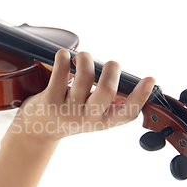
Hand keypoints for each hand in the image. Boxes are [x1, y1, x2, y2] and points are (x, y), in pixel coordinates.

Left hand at [11, 49, 154, 143]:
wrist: (36, 131)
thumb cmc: (68, 117)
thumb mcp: (93, 116)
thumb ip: (111, 104)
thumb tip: (135, 87)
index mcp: (102, 121)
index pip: (127, 113)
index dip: (140, 96)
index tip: (150, 79)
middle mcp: (86, 118)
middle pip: (107, 90)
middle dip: (112, 69)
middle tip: (109, 63)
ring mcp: (67, 111)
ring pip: (84, 77)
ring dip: (86, 59)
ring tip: (82, 57)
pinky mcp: (49, 102)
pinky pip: (60, 75)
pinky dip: (64, 59)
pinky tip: (63, 55)